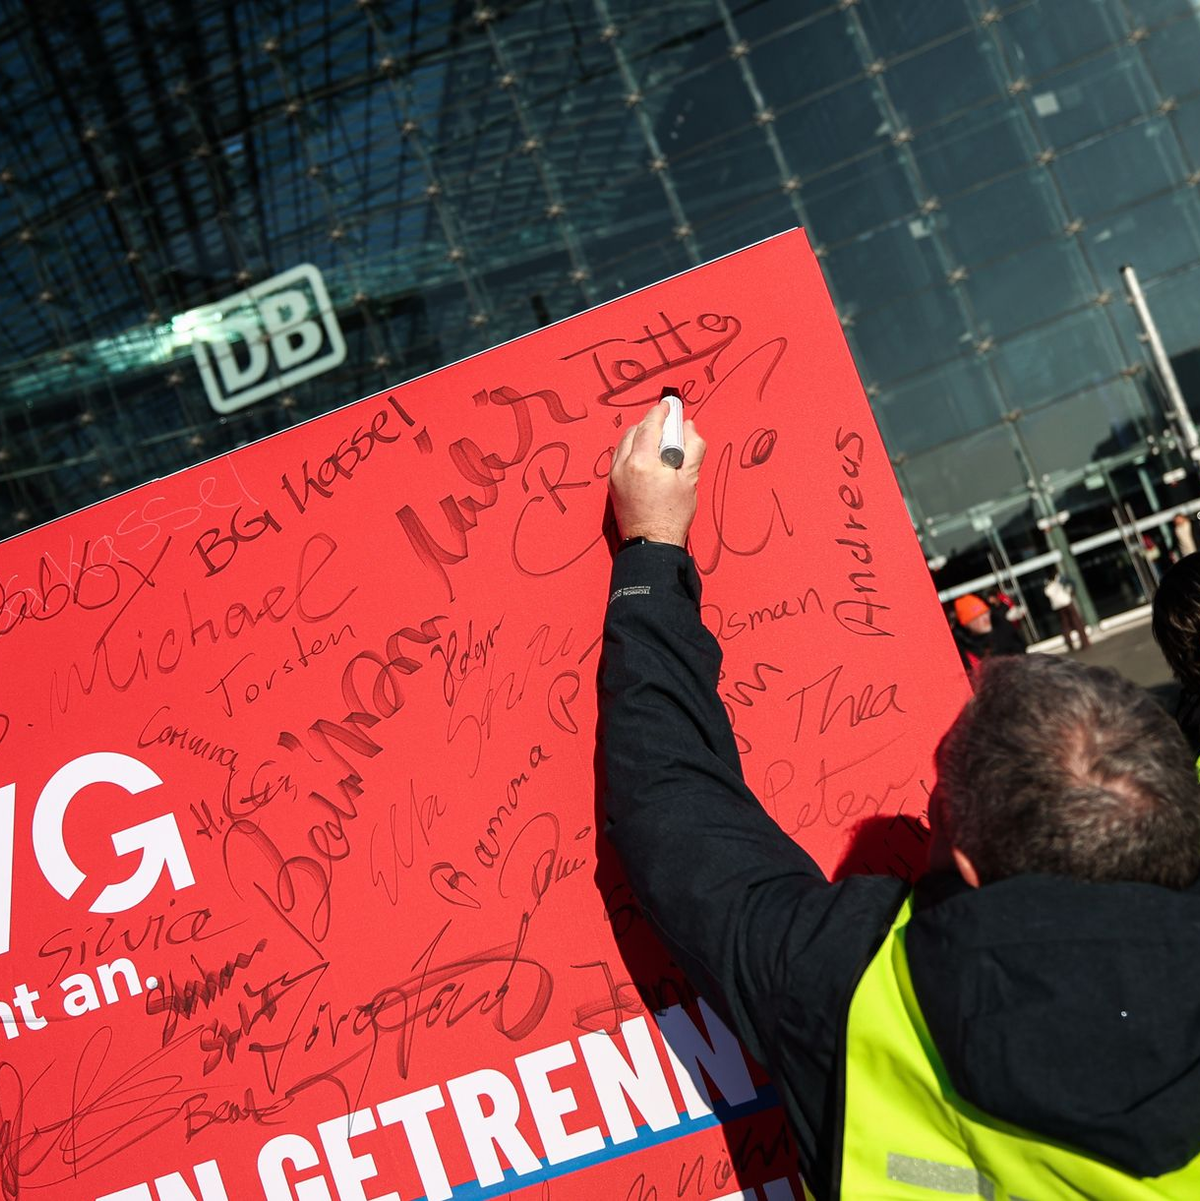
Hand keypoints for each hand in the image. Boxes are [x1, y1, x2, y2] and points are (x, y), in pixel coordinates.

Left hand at [608, 400, 705, 545]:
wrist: (651, 543)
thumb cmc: (672, 515)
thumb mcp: (690, 480)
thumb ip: (692, 448)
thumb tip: (688, 426)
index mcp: (642, 462)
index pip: (650, 426)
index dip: (660, 412)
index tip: (668, 406)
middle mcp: (623, 465)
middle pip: (635, 431)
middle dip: (651, 423)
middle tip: (668, 426)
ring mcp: (614, 475)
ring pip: (624, 443)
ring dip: (640, 435)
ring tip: (658, 441)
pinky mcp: (612, 485)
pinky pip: (619, 456)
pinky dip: (632, 449)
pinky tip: (646, 456)